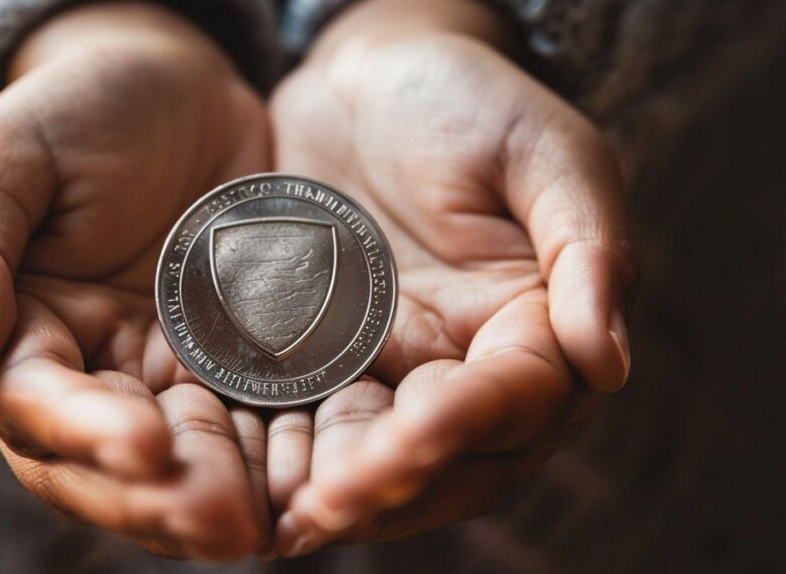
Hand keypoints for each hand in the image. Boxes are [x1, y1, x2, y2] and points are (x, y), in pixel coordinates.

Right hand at [0, 4, 271, 558]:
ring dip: (218, 498)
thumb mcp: (7, 160)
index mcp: (13, 334)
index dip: (83, 430)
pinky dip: (271, 460)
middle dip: (159, 497)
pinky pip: (248, 427)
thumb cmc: (76, 113)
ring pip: (180, 464)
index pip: (32, 402)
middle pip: (105, 464)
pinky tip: (308, 480)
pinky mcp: (231, 370)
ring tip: (265, 520)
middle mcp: (85, 375)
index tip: (144, 444)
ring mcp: (161, 380)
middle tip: (222, 519)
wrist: (175, 90)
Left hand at [265, 0, 635, 555]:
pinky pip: (306, 419)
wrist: (368, 84)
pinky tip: (242, 482)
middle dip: (390, 481)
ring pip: (371, 454)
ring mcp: (390, 372)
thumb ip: (586, 248)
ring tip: (283, 517)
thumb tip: (608, 362)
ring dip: (332, 492)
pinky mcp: (324, 362)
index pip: (515, 396)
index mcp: (534, 326)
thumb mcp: (543, 151)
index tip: (415, 435)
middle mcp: (465, 367)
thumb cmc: (468, 102)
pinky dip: (281, 455)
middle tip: (329, 503)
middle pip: (443, 455)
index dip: (468, 421)